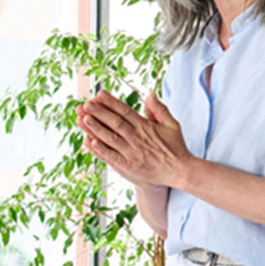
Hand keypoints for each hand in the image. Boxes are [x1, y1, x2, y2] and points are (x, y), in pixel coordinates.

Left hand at [76, 90, 192, 189]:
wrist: (181, 171)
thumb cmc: (175, 147)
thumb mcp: (172, 124)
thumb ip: (160, 109)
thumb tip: (150, 94)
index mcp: (145, 126)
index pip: (125, 111)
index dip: (111, 102)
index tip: (99, 94)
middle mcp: (137, 138)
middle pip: (115, 123)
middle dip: (99, 112)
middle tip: (86, 104)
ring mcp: (132, 152)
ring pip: (110, 138)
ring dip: (96, 128)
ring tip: (83, 118)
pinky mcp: (128, 166)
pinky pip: (112, 156)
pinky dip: (100, 150)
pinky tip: (89, 142)